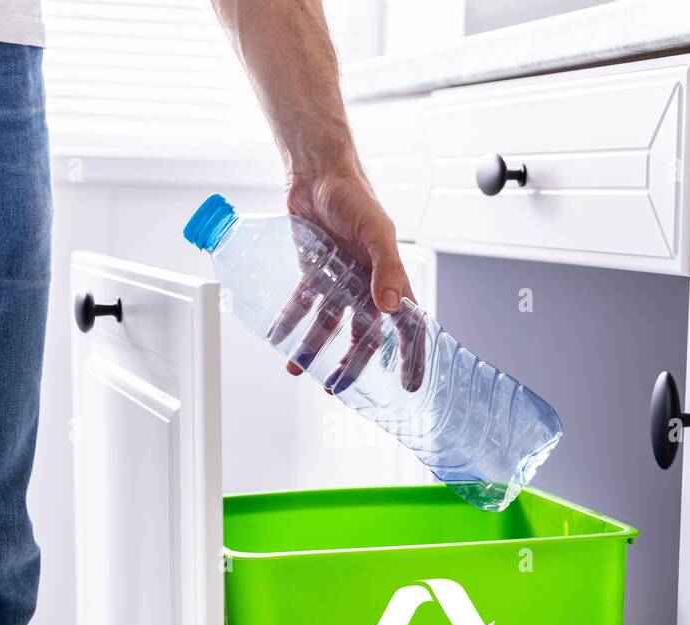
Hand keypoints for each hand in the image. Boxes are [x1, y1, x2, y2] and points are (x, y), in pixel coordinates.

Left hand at [278, 165, 424, 391]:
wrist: (316, 172)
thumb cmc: (354, 195)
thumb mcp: (377, 231)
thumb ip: (386, 269)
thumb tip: (391, 307)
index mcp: (389, 277)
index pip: (407, 324)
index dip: (410, 355)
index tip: (409, 384)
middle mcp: (365, 284)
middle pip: (363, 334)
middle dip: (351, 363)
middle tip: (337, 387)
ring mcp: (338, 280)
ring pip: (329, 324)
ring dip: (315, 347)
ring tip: (298, 367)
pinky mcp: (312, 272)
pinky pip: (301, 304)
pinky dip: (289, 321)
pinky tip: (278, 337)